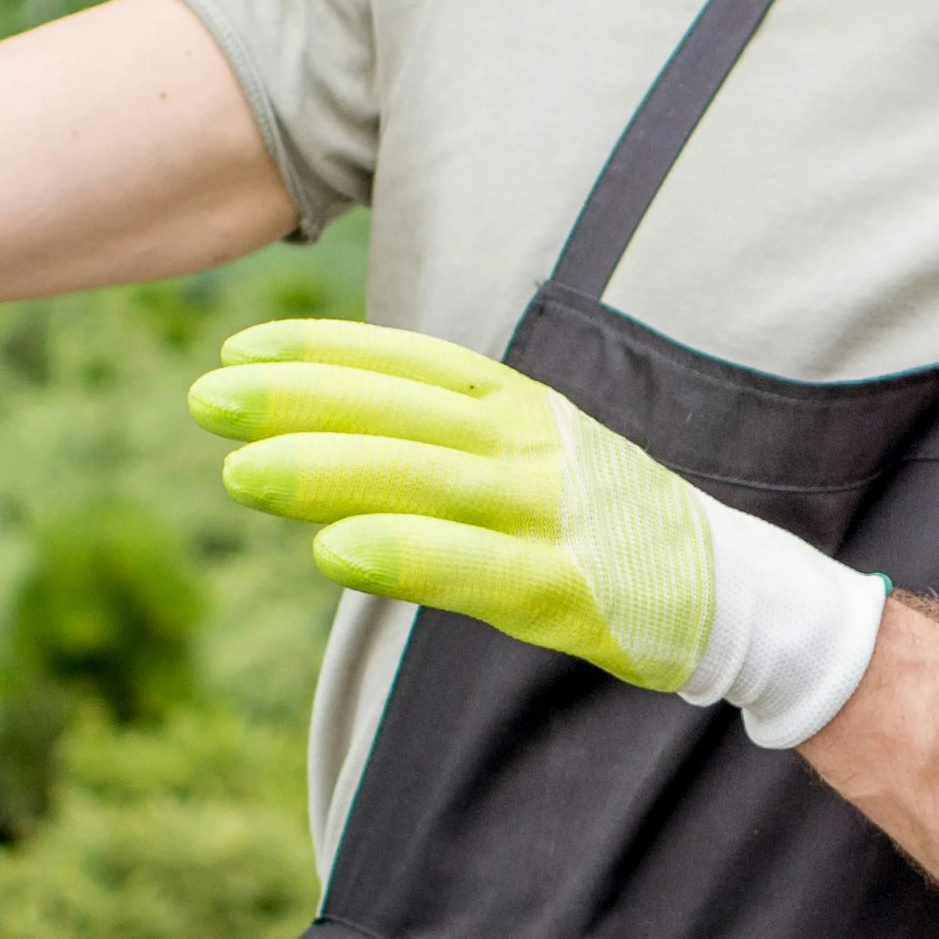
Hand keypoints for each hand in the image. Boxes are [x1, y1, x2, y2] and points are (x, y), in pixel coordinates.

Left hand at [190, 318, 713, 684]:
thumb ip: (437, 442)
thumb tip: (319, 435)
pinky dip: (403, 554)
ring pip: (425, 478)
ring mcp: (551, 512)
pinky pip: (472, 567)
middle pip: (400, 410)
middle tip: (207, 400)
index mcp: (518, 406)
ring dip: (328, 470)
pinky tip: (331, 552)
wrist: (731, 591)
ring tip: (239, 472)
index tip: (238, 348)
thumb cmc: (601, 523)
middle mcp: (531, 445)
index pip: (408, 364)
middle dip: (298, 400)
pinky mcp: (566, 587)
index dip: (322, 350)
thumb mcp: (524, 459)